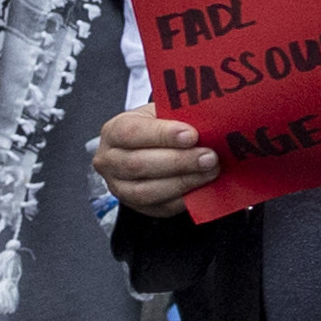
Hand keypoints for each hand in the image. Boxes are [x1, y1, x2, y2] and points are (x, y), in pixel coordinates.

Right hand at [91, 106, 219, 218]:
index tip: (192, 135)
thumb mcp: (164, 113)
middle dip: (179, 161)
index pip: (132, 133)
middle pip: (138, 165)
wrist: (153, 148)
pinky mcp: (137, 207)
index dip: (163, 135)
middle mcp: (110, 161)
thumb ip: (179, 116)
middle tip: (209, 157)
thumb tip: (207, 120)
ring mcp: (120, 187)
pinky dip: (184, 198)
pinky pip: (160, 207)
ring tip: (210, 171)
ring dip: (183, 182)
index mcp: (114, 131)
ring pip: (146, 191)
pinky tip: (204, 187)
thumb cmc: (160, 127)